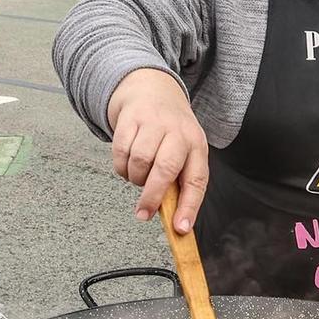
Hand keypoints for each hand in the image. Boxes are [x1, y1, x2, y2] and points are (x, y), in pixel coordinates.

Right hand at [107, 68, 209, 231]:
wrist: (151, 89)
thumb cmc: (170, 131)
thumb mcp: (184, 151)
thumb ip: (180, 181)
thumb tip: (174, 220)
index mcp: (196, 146)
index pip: (197, 180)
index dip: (189, 207)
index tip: (181, 229)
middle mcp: (178, 133)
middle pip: (165, 170)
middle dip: (152, 198)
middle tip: (143, 214)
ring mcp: (154, 123)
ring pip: (139, 162)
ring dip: (135, 178)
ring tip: (138, 177)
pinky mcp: (131, 119)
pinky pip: (121, 152)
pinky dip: (121, 166)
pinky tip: (127, 164)